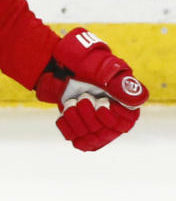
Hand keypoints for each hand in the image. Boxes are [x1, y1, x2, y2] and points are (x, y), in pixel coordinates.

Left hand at [35, 27, 147, 150]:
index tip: (101, 104)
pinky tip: (65, 111)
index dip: (111, 118)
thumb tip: (139, 99)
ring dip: (76, 118)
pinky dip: (66, 124)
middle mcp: (111, 115)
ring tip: (72, 102)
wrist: (60, 63)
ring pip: (87, 137)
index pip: (125, 124)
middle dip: (89, 115)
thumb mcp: (103, 70)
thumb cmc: (85, 63)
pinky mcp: (77, 125)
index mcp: (124, 102)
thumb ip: (120, 85)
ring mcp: (93, 121)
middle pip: (104, 133)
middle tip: (83, 97)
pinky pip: (73, 137)